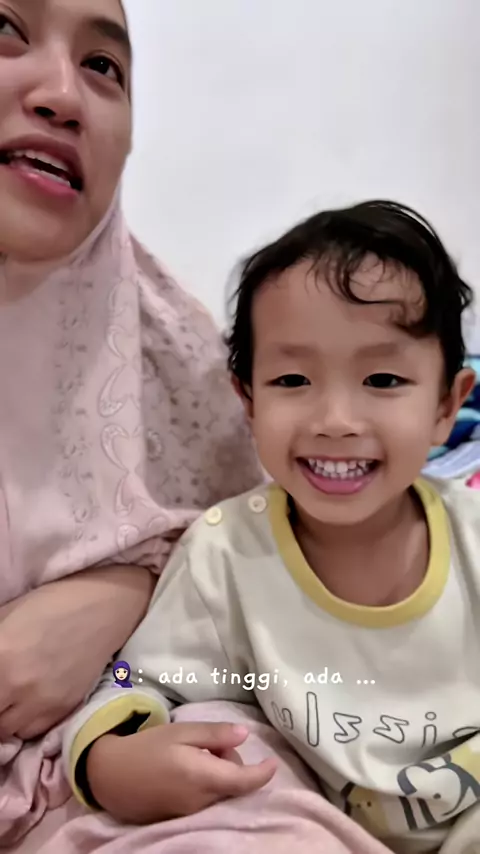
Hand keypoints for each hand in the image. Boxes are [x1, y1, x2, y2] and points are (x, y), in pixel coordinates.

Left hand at [0, 565, 154, 739]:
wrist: (104, 607)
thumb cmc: (50, 603)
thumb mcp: (4, 617)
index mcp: (0, 657)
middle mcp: (18, 686)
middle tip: (1, 689)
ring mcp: (43, 702)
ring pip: (6, 731)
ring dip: (3, 717)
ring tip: (9, 696)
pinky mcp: (64, 709)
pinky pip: (31, 731)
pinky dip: (23, 722)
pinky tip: (27, 701)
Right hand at [87, 722, 276, 822]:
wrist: (109, 775)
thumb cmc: (146, 748)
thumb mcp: (181, 732)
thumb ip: (214, 734)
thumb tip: (245, 735)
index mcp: (202, 777)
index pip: (244, 781)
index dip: (262, 773)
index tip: (272, 763)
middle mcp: (200, 802)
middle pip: (232, 784)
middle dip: (230, 763)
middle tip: (208, 743)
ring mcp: (190, 814)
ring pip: (219, 792)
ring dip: (218, 774)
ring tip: (193, 754)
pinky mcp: (180, 818)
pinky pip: (205, 801)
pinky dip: (205, 785)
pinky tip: (184, 770)